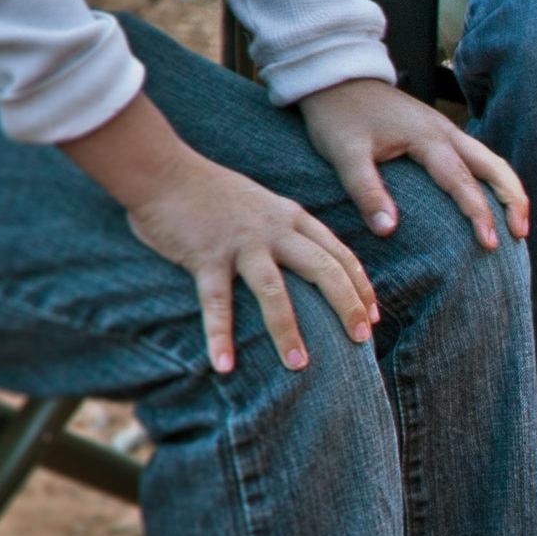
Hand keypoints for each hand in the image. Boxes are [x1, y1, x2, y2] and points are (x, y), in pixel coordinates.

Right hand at [60, 90, 374, 374]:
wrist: (162, 169)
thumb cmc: (212, 193)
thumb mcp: (263, 206)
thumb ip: (286, 232)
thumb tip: (307, 269)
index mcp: (292, 218)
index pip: (339, 254)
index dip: (360, 286)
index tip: (373, 316)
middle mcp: (274, 230)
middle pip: (323, 270)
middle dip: (347, 306)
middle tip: (362, 341)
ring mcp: (240, 243)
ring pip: (274, 291)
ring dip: (287, 330)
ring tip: (299, 365)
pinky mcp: (205, 256)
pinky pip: (216, 301)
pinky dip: (219, 335)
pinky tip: (223, 365)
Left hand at [298, 77, 526, 247]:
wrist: (334, 76)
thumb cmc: (338, 115)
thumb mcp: (344, 154)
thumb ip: (366, 191)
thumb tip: (388, 230)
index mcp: (427, 138)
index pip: (463, 181)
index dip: (480, 214)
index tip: (490, 243)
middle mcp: (445, 132)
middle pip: (495, 166)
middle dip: (514, 200)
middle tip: (520, 234)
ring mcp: (445, 129)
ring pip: (491, 160)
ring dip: (508, 189)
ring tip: (516, 222)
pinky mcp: (438, 131)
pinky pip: (478, 156)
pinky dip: (493, 179)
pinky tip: (490, 198)